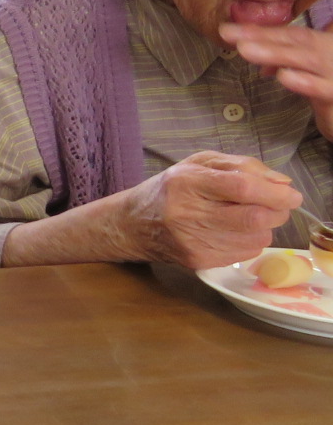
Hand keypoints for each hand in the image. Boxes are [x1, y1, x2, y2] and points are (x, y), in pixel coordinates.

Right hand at [109, 150, 301, 267]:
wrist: (132, 224)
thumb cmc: (170, 188)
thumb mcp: (199, 163)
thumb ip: (243, 166)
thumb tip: (282, 184)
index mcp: (187, 182)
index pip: (241, 188)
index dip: (274, 193)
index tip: (292, 195)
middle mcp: (187, 214)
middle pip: (253, 218)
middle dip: (277, 211)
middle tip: (279, 205)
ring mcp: (192, 241)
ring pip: (255, 238)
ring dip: (264, 227)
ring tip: (248, 216)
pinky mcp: (198, 261)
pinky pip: (245, 253)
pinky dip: (250, 241)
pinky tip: (233, 231)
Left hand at [221, 22, 332, 138]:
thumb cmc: (330, 88)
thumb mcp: (309, 75)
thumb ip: (288, 65)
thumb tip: (263, 66)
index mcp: (326, 44)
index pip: (293, 34)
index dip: (262, 30)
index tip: (230, 29)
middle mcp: (332, 53)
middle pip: (299, 40)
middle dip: (262, 36)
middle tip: (227, 32)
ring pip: (308, 59)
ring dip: (275, 53)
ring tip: (244, 49)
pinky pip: (323, 88)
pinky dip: (304, 82)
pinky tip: (284, 76)